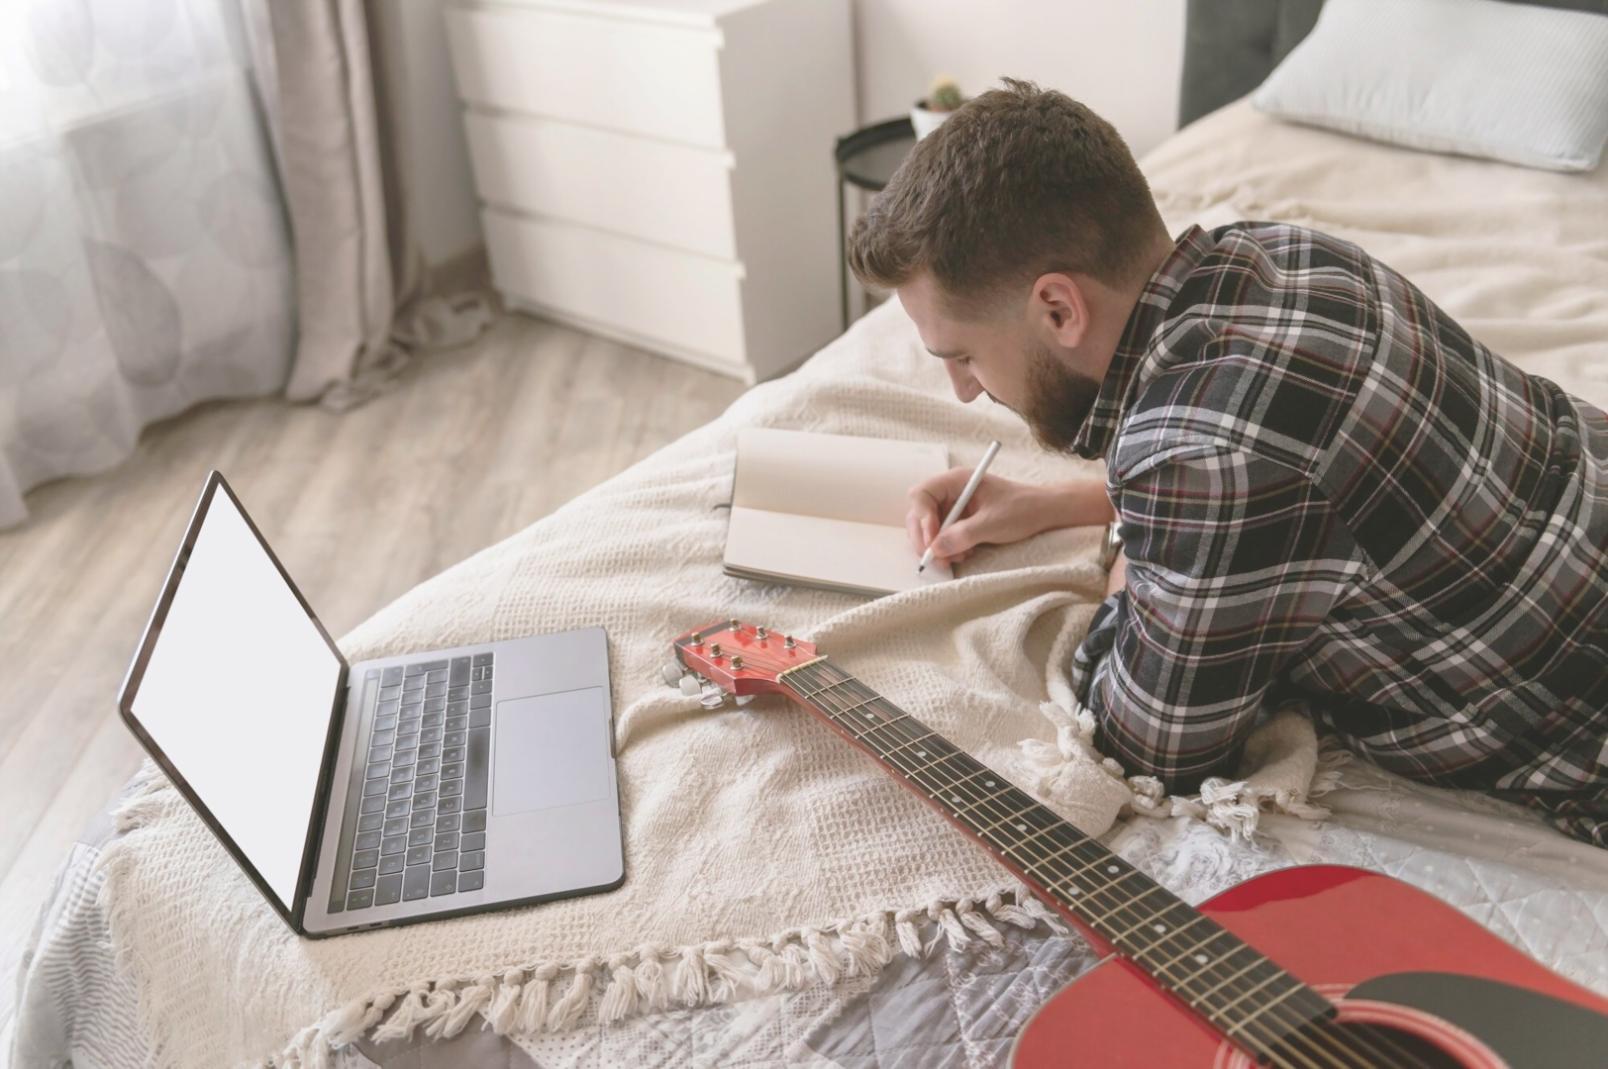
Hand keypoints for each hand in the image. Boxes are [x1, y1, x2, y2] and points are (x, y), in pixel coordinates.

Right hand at [906, 470, 1062, 566]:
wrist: (1042, 513)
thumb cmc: (1022, 509)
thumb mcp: (993, 523)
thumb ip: (963, 535)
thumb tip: (936, 548)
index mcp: (956, 481)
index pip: (922, 495)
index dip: (922, 517)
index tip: (932, 539)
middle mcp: (950, 492)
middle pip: (919, 513)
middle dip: (925, 538)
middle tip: (936, 558)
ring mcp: (953, 507)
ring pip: (928, 529)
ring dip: (936, 547)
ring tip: (956, 557)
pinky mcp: (958, 522)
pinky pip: (941, 537)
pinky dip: (946, 549)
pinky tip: (963, 554)